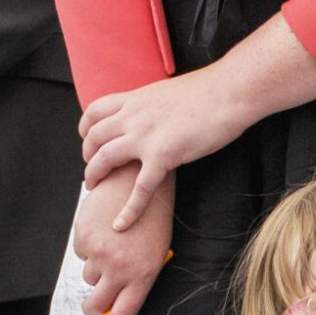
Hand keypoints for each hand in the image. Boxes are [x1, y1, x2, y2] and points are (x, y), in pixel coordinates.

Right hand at [76, 166, 174, 314]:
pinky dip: (87, 244)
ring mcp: (101, 254)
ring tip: (111, 244)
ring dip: (94, 267)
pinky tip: (102, 228)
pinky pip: (79, 253)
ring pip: (86, 277)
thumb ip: (133, 280)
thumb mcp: (152, 254)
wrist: (138, 182)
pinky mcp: (84, 237)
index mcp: (143, 277)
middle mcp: (120, 269)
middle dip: (92, 305)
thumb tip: (111, 305)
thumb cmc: (150, 220)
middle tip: (96, 297)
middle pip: (95, 304)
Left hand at [80, 72, 242, 227]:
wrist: (230, 91)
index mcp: (136, 98)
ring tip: (94, 189)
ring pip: (105, 159)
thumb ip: (154, 104)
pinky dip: (128, 209)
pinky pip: (140, 188)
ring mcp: (145, 136)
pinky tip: (121, 224)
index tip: (88, 140)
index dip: (86, 128)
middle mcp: (134, 116)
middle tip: (93, 170)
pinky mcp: (163, 155)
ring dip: (94, 175)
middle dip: (88, 155)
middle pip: (94, 137)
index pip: (95, 111)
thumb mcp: (169, 92)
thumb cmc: (210, 90)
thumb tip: (155, 112)